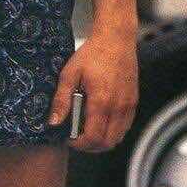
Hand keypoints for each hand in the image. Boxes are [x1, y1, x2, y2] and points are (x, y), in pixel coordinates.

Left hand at [48, 27, 138, 151]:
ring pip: (118, 137)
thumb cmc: (92, 54)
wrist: (116, 39)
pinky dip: (112, 131)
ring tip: (86, 130)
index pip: (93, 138)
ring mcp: (129, 105)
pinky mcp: (133, 101)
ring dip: (102, 140)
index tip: (68, 139)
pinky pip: (125, 127)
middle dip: (90, 147)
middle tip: (76, 139)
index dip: (79, 145)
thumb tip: (53, 122)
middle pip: (107, 143)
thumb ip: (61, 100)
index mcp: (101, 102)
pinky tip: (99, 121)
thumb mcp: (69, 74)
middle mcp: (118, 107)